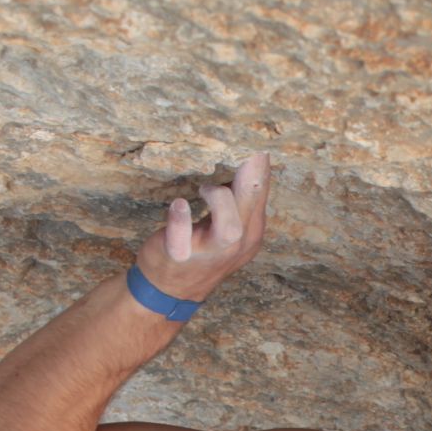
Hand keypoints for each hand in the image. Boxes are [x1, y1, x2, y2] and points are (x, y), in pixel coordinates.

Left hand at [133, 152, 271, 300]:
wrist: (170, 290)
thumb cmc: (199, 248)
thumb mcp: (227, 224)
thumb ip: (240, 197)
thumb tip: (255, 159)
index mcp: (250, 232)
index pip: (261, 195)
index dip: (260, 168)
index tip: (256, 141)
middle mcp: (236, 244)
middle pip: (251, 205)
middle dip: (253, 177)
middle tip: (251, 150)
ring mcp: (210, 253)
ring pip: (229, 227)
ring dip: (219, 201)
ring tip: (203, 189)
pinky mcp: (180, 255)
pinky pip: (182, 237)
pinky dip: (180, 219)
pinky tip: (179, 205)